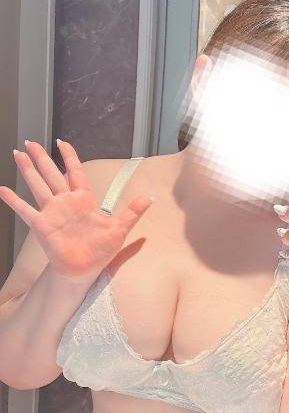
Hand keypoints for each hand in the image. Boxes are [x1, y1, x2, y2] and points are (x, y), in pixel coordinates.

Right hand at [0, 140, 152, 281]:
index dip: (69, 157)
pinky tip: (3, 189)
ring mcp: (52, 213)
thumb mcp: (120, 228)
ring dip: (28, 170)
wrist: (85, 270)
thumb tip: (150, 197)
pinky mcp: (42, 226)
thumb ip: (133, 212)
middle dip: (42, 158)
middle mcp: (66, 203)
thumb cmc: (101, 250)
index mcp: (84, 200)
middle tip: (31, 142)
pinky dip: (14, 201)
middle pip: (52, 174)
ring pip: (38, 186)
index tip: (61, 142)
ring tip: (17, 154)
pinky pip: (26, 211)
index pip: (76, 172)